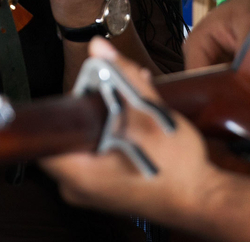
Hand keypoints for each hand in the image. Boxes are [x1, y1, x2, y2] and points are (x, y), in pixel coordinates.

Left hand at [41, 39, 218, 224]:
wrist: (203, 201)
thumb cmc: (179, 169)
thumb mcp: (151, 114)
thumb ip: (123, 77)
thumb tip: (98, 48)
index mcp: (78, 174)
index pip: (46, 133)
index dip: (64, 106)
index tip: (82, 90)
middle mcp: (77, 188)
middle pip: (68, 134)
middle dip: (93, 105)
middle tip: (114, 88)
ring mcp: (90, 192)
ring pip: (85, 142)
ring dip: (106, 118)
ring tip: (132, 99)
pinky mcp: (105, 189)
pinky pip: (97, 155)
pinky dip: (111, 135)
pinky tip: (135, 118)